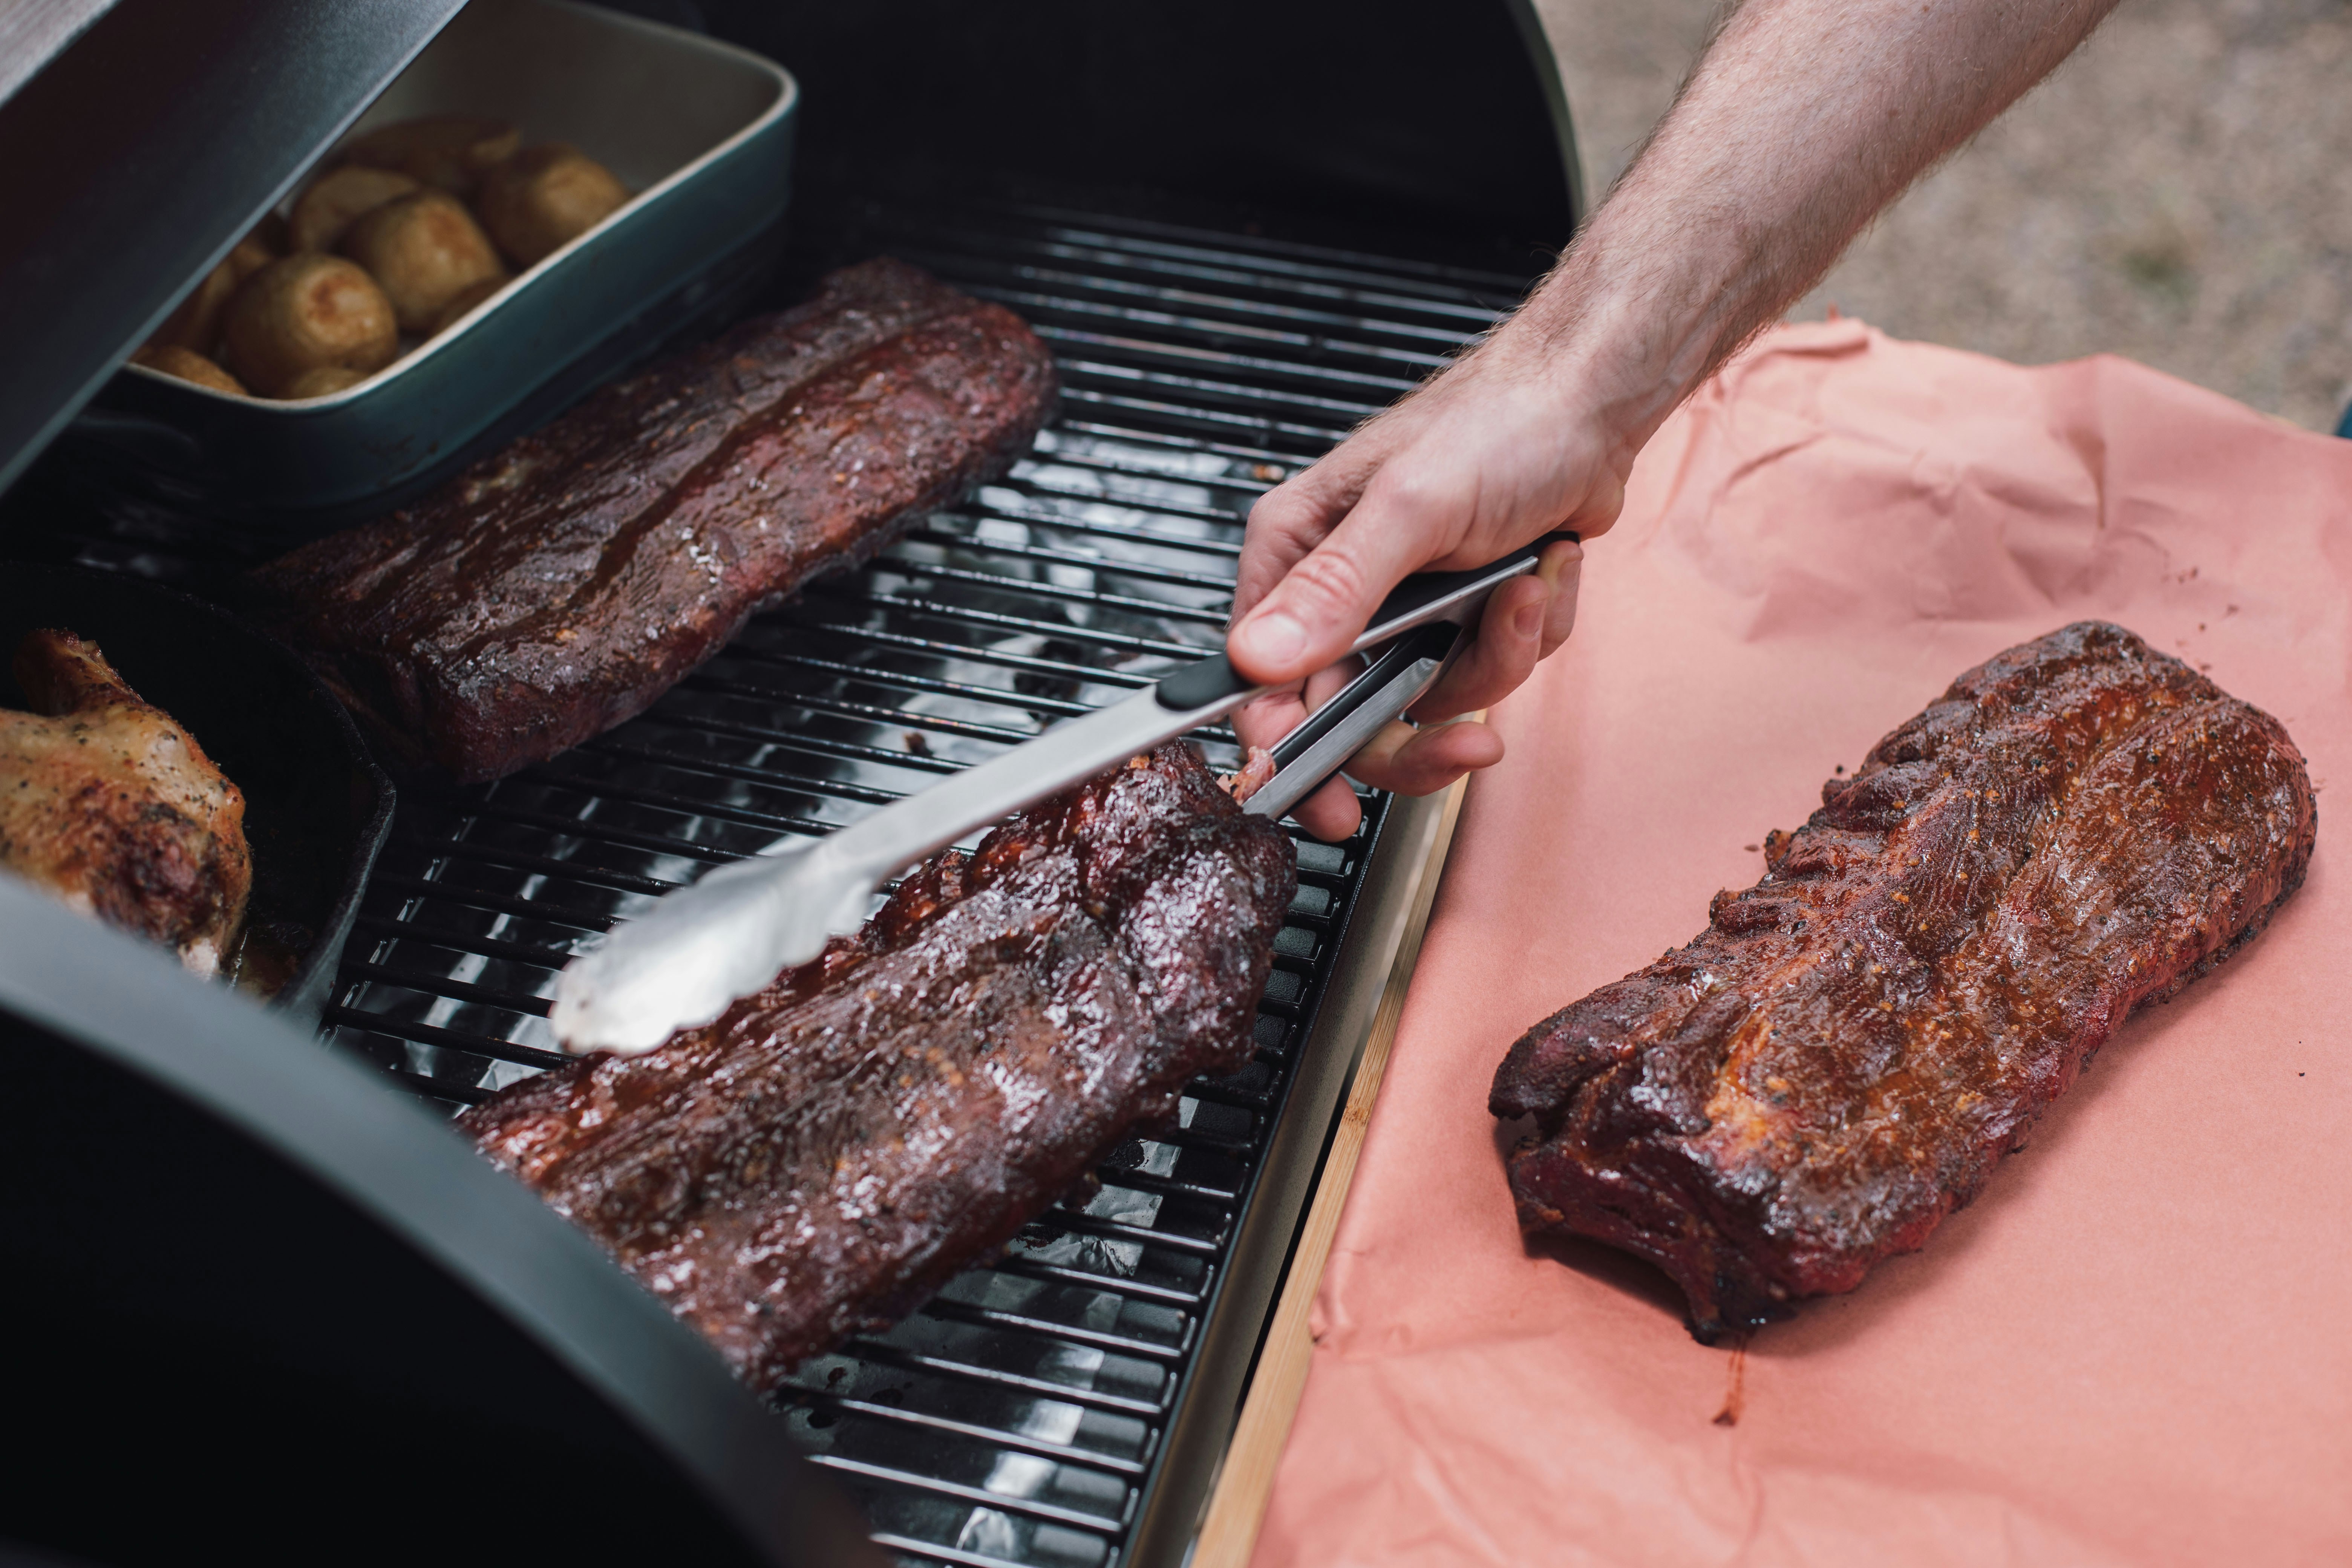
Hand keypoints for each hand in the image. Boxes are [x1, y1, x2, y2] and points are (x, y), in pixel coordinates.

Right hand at [1226, 340, 1625, 838]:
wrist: (1591, 404)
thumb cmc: (1497, 424)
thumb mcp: (1409, 508)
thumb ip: (1335, 590)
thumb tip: (1258, 658)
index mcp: (1297, 554)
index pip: (1262, 680)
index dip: (1290, 750)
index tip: (1326, 802)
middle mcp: (1341, 589)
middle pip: (1351, 715)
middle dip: (1424, 728)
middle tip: (1470, 746)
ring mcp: (1406, 608)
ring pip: (1434, 697)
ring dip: (1495, 655)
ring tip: (1524, 589)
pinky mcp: (1463, 614)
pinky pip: (1488, 669)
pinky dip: (1528, 631)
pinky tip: (1541, 572)